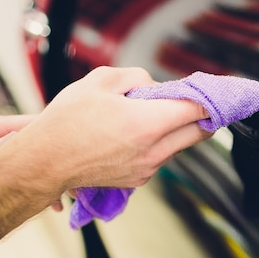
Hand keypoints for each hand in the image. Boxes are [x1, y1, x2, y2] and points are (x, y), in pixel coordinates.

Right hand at [6, 66, 212, 197]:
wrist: (45, 162)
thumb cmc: (66, 122)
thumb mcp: (100, 81)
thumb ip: (137, 77)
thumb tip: (156, 87)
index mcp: (148, 123)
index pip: (197, 109)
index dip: (209, 96)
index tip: (213, 90)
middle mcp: (154, 150)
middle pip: (200, 132)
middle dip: (203, 115)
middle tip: (195, 102)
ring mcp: (148, 168)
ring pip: (180, 145)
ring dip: (177, 129)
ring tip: (152, 114)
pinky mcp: (139, 180)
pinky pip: (162, 157)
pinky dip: (160, 143)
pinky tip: (137, 134)